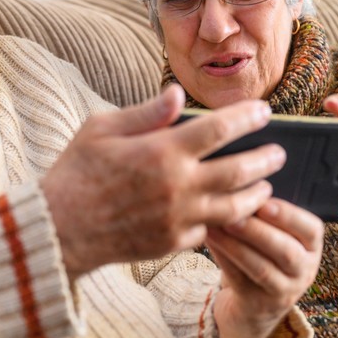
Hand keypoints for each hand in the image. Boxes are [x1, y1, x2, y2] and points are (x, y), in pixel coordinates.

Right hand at [42, 85, 286, 282]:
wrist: (58, 229)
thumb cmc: (75, 172)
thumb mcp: (101, 129)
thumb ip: (145, 113)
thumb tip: (178, 94)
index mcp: (161, 152)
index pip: (219, 129)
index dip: (247, 118)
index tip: (264, 111)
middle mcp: (177, 187)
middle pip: (239, 171)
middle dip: (266, 159)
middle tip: (279, 152)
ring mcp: (178, 219)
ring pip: (235, 208)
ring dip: (256, 195)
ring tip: (265, 186)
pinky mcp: (172, 244)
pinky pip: (210, 231)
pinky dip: (223, 220)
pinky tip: (229, 212)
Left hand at [207, 199, 322, 337]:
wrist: (255, 302)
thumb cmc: (263, 254)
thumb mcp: (276, 235)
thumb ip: (267, 214)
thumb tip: (243, 181)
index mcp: (311, 247)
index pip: (311, 229)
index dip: (289, 215)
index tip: (265, 202)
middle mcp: (303, 270)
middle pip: (286, 251)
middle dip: (258, 230)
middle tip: (234, 213)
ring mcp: (283, 291)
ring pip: (261, 268)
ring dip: (237, 244)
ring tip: (216, 226)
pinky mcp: (258, 303)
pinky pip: (240, 279)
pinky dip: (223, 257)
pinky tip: (209, 240)